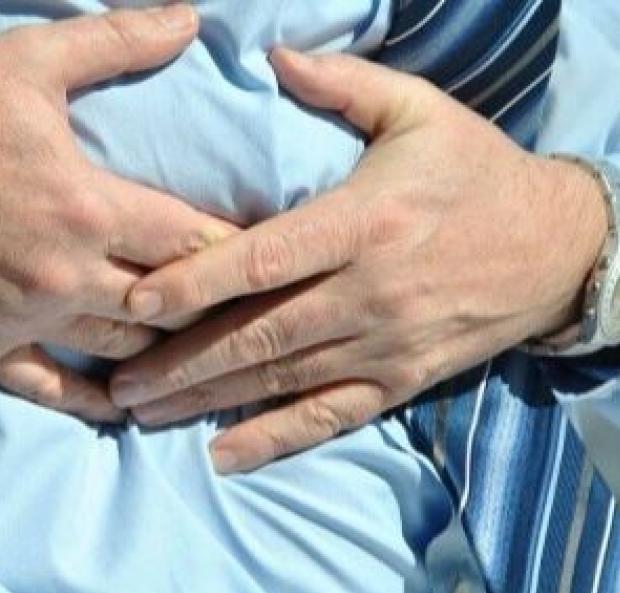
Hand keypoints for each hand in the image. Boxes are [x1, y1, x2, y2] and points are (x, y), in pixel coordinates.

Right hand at [0, 6, 234, 421]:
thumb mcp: (30, 61)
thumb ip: (117, 41)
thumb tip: (188, 20)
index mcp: (88, 207)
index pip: (191, 239)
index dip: (237, 250)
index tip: (267, 257)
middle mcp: (68, 273)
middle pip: (169, 303)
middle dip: (212, 305)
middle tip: (244, 308)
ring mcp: (27, 317)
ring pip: (124, 349)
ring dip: (168, 352)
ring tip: (202, 350)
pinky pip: (51, 389)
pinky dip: (94, 403)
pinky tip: (128, 407)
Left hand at [111, 49, 607, 470]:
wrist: (557, 246)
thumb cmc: (475, 174)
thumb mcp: (421, 111)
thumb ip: (344, 86)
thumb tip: (274, 56)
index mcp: (363, 223)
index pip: (264, 260)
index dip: (195, 283)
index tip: (136, 304)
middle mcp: (368, 292)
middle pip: (258, 334)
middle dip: (182, 361)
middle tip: (117, 382)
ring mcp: (383, 344)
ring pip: (281, 380)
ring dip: (207, 400)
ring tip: (143, 414)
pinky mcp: (400, 380)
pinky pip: (329, 417)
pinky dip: (274, 438)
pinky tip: (223, 455)